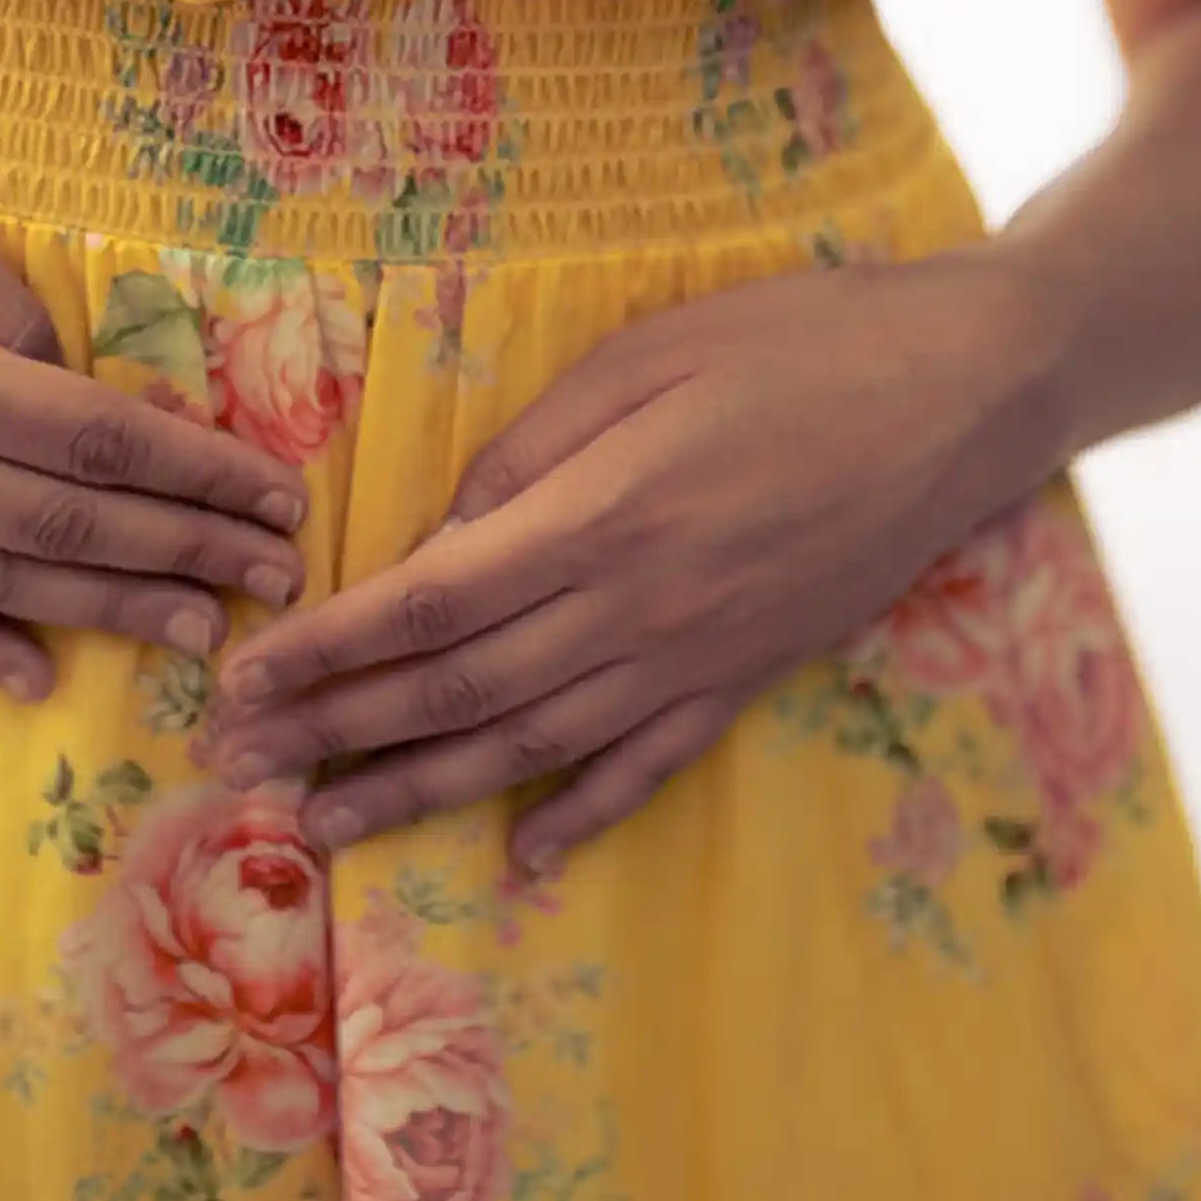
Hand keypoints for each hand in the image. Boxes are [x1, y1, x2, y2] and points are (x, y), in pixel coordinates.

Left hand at [211, 249, 1067, 868]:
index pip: (423, 607)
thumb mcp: (643, 357)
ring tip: (325, 830)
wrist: (967, 394)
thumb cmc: (796, 342)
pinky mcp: (751, 678)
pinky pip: (648, 766)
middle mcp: (633, 611)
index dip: (323, 651)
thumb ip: (531, 453)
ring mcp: (695, 660)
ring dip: (417, 793)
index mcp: (596, 519)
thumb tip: (441, 536)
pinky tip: (526, 858)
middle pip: (454, 693)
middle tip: (234, 771)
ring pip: (529, 750)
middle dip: (333, 734)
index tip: (239, 682)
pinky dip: (583, 817)